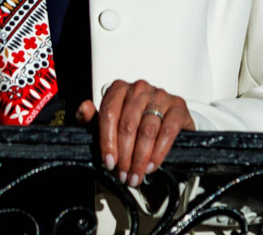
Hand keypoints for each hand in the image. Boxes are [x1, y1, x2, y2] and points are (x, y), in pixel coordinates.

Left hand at [77, 79, 194, 187]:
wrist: (164, 120)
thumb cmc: (133, 121)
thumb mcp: (109, 122)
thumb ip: (92, 119)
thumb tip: (84, 108)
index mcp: (119, 89)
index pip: (109, 114)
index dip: (107, 142)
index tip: (109, 162)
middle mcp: (139, 88)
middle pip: (128, 124)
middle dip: (125, 155)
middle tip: (123, 174)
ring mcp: (160, 95)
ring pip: (147, 130)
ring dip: (141, 158)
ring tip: (137, 174)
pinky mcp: (178, 105)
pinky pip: (168, 131)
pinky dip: (159, 152)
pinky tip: (152, 165)